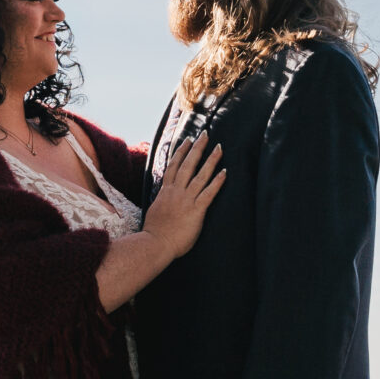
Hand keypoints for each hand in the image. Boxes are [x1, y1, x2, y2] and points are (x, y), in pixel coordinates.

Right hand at [142, 136, 224, 255]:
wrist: (155, 243)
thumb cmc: (154, 232)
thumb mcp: (155, 211)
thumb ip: (161, 201)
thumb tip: (163, 199)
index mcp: (166, 191)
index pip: (174, 166)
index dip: (181, 152)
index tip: (187, 140)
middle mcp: (176, 192)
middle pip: (188, 165)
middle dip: (197, 148)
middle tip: (205, 134)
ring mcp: (186, 200)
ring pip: (200, 175)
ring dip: (210, 160)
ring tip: (219, 148)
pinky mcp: (196, 210)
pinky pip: (208, 193)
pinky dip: (217, 182)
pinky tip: (225, 173)